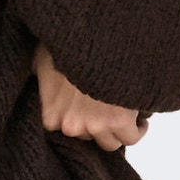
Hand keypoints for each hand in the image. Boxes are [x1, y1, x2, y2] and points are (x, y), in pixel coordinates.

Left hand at [32, 41, 150, 150]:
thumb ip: (40, 74)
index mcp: (51, 115)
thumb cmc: (66, 44)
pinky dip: (137, 129)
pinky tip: (139, 120)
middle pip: (89, 136)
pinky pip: (131, 137)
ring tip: (124, 116)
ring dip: (117, 130)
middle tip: (105, 108)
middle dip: (96, 123)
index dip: (79, 118)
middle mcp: (71, 125)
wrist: (93, 37)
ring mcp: (95, 125)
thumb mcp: (41, 57)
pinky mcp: (118, 121)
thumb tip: (39, 76)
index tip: (87, 111)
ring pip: (111, 142)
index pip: (66, 131)